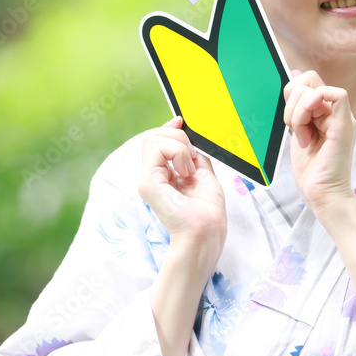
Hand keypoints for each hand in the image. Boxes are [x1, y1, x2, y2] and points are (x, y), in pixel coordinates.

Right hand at [138, 117, 226, 257]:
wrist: (206, 233)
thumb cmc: (208, 213)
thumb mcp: (204, 176)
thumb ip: (194, 158)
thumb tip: (190, 139)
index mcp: (163, 177)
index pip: (156, 142)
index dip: (169, 129)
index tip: (182, 122)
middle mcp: (152, 177)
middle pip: (152, 136)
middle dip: (177, 137)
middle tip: (192, 158)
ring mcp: (147, 180)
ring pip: (153, 138)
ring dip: (179, 146)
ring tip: (189, 169)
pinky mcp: (148, 182)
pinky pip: (158, 148)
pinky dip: (178, 152)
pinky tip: (186, 171)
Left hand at [283, 71, 355, 219]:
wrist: (322, 195)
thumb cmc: (312, 171)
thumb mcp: (297, 131)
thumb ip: (297, 106)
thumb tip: (294, 75)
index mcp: (325, 112)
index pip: (307, 81)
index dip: (291, 94)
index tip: (289, 120)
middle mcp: (335, 112)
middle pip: (309, 79)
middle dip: (292, 102)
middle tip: (296, 128)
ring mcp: (342, 117)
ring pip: (315, 88)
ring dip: (298, 113)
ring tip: (303, 136)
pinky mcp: (345, 126)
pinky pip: (338, 95)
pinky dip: (315, 104)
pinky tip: (308, 127)